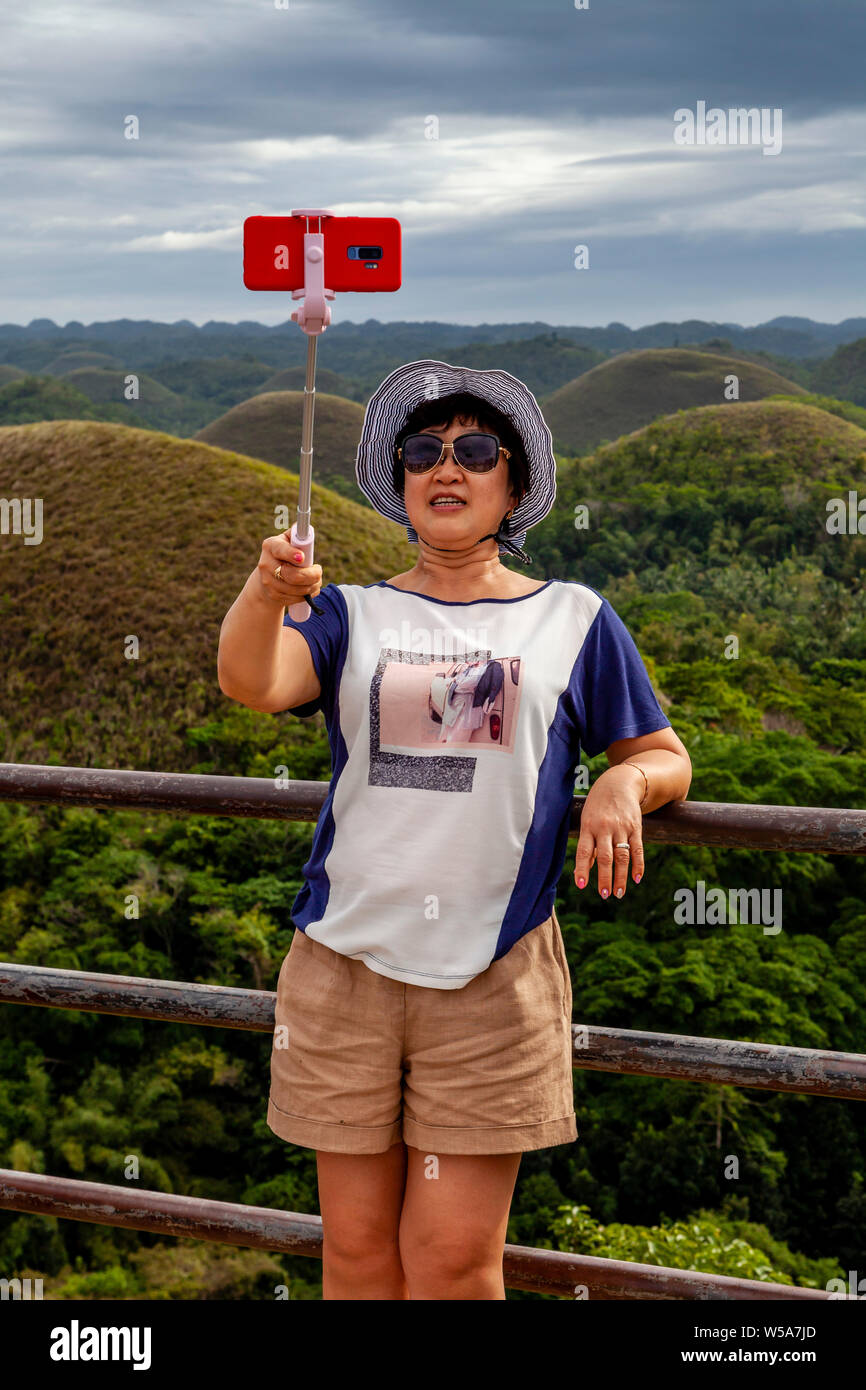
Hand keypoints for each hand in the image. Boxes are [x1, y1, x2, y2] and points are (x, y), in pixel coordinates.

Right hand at [257, 531, 322, 606]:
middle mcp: (266, 565)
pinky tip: (311, 587)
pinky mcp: (275, 596)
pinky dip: (309, 594)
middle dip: (312, 575)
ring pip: (299, 589)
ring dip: (314, 585)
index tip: (302, 557)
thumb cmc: (282, 555)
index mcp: (270, 546)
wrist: (266, 579)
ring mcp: (269, 583)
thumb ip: (296, 534)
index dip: (292, 554)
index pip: (280, 550)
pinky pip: (298, 598)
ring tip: (317, 579)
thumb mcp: (286, 541)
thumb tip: (305, 529)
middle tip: (319, 571)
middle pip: (293, 575)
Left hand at [574, 765, 644, 899]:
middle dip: (605, 878)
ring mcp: (621, 828)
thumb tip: (587, 868)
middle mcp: (605, 828)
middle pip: (605, 857)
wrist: (620, 782)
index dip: (582, 869)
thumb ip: (589, 844)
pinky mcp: (636, 827)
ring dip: (621, 877)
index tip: (581, 886)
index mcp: (588, 826)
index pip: (584, 851)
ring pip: (622, 856)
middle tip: (605, 895)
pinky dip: (638, 865)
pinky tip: (637, 879)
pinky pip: (638, 849)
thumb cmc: (598, 805)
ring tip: (619, 893)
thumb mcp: (587, 819)